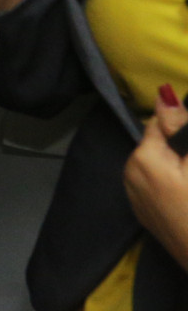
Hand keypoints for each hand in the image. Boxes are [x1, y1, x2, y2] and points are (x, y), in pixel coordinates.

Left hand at [127, 87, 187, 268]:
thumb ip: (180, 130)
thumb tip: (164, 96)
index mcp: (142, 158)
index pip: (160, 123)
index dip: (181, 127)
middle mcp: (130, 173)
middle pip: (160, 144)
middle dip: (180, 148)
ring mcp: (135, 196)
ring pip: (159, 165)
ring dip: (178, 165)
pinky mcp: (146, 214)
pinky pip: (158, 185)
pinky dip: (174, 183)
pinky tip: (187, 197)